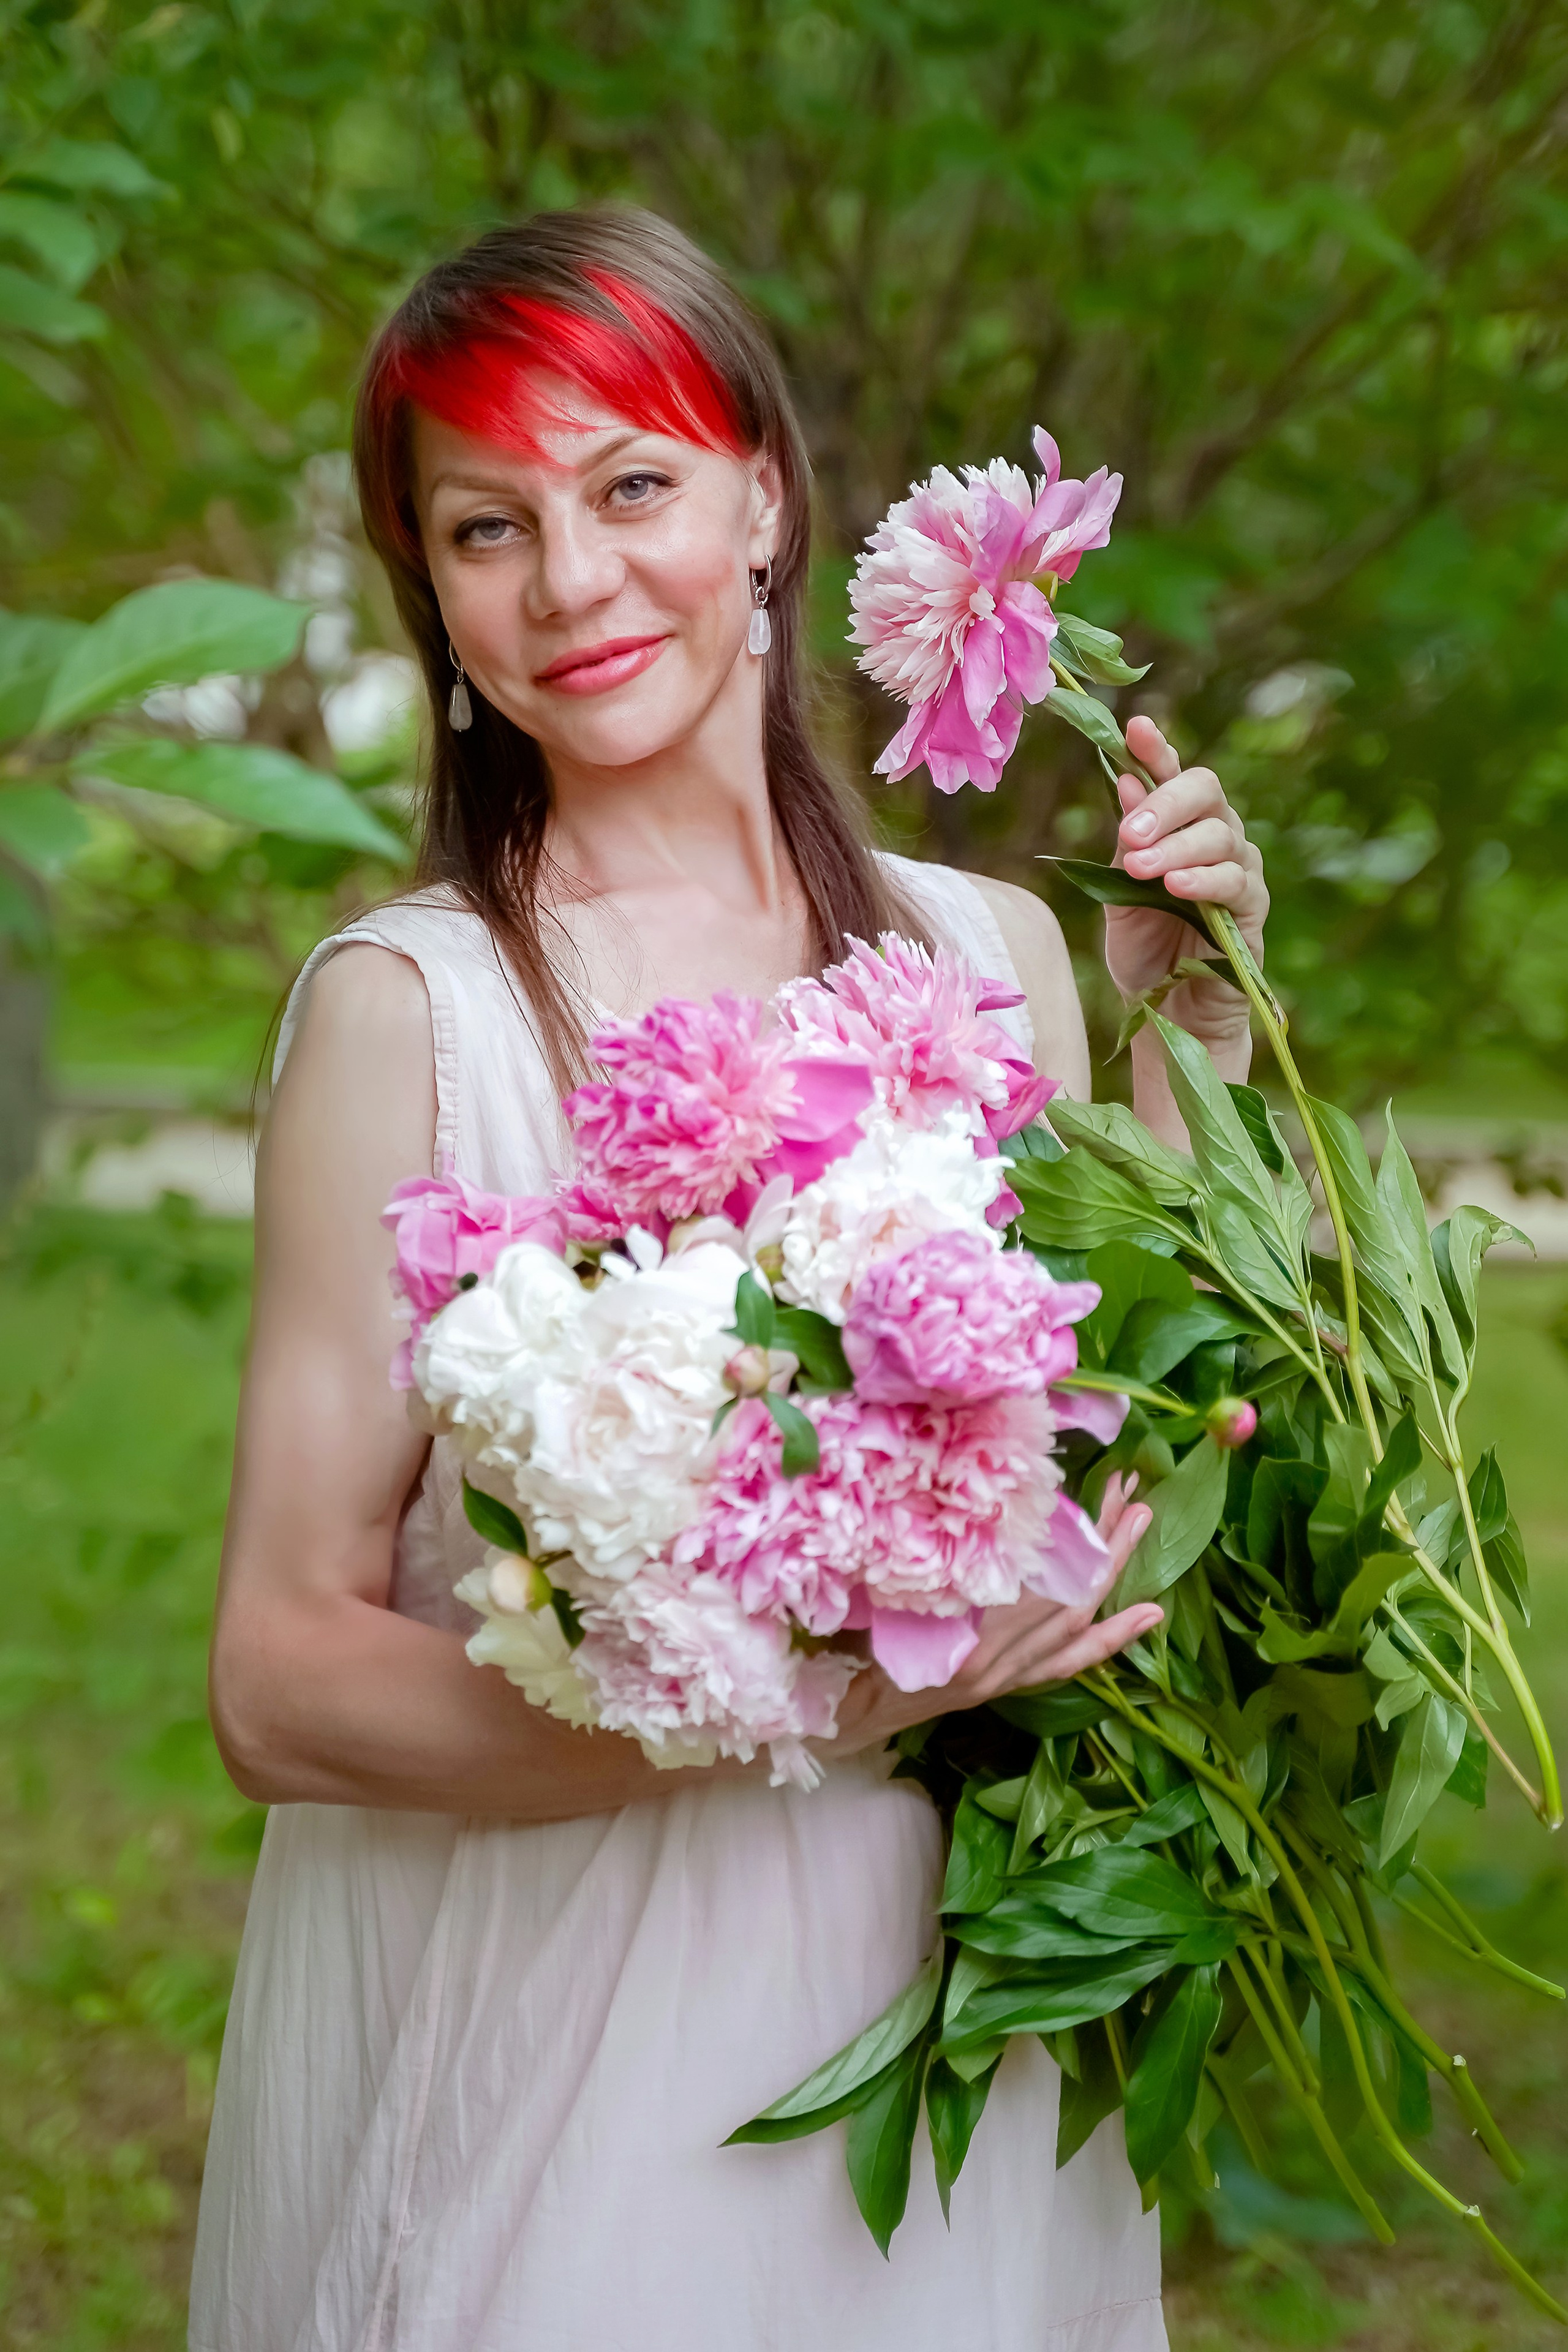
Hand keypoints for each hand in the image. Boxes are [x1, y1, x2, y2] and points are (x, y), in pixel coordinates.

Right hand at [830, 1475, 1159, 1758]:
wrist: (853, 1711)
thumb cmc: (859, 1647)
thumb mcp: (884, 1599)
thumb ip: (931, 1567)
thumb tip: (970, 1510)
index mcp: (967, 1641)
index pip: (1038, 1586)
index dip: (1071, 1543)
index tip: (1093, 1495)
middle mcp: (996, 1662)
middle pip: (1069, 1599)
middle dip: (1105, 1546)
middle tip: (1133, 1498)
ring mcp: (1007, 1676)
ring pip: (1076, 1624)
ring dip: (1115, 1574)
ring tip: (1141, 1523)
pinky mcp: (1010, 1684)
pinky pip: (1069, 1660)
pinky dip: (1110, 1636)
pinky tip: (1147, 1614)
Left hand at [1105, 714, 1267, 1042]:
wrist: (1167, 1013)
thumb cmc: (1144, 951)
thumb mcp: (1118, 895)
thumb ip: (1124, 845)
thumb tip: (1122, 782)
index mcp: (1177, 826)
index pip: (1171, 775)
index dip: (1157, 749)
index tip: (1136, 728)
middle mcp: (1214, 837)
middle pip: (1205, 792)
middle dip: (1165, 802)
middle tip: (1129, 831)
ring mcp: (1239, 871)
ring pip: (1220, 835)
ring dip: (1177, 847)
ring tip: (1141, 866)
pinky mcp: (1253, 911)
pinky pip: (1237, 883)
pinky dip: (1205, 879)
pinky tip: (1178, 885)